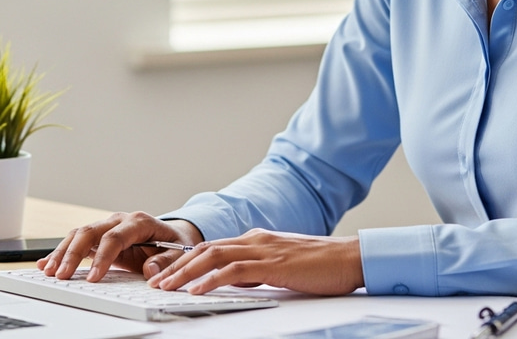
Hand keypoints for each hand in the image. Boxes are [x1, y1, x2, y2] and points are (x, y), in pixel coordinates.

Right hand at [36, 211, 203, 282]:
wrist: (172, 236)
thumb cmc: (173, 244)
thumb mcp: (177, 252)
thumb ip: (165, 261)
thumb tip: (150, 270)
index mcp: (140, 222)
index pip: (117, 236)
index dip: (103, 256)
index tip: (94, 278)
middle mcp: (120, 220)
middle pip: (92, 231)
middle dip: (75, 253)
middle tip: (63, 276)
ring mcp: (108, 226)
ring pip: (80, 234)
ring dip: (64, 252)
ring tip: (50, 272)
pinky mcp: (99, 236)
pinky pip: (77, 241)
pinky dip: (62, 251)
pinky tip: (47, 263)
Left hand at [148, 229, 363, 296]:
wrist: (349, 257)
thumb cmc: (321, 265)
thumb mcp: (282, 266)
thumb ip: (258, 270)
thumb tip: (236, 281)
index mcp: (258, 240)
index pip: (213, 247)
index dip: (186, 260)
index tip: (166, 275)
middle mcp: (256, 239)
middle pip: (207, 249)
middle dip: (177, 266)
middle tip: (154, 282)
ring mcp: (264, 249)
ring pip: (215, 257)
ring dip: (186, 273)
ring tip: (165, 287)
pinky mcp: (273, 264)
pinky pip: (235, 271)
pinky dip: (212, 280)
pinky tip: (197, 290)